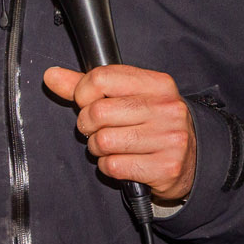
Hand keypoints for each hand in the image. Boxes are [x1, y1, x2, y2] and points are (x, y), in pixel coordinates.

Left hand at [42, 64, 197, 201]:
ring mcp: (169, 138)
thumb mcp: (128, 97)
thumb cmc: (152, 124)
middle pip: (97, 112)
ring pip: (102, 141)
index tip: (88, 103)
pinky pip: (113, 166)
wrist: (192, 160)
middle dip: (87, 125)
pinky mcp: (165, 167)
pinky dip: (108, 166)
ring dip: (98, 149)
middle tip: (99, 130)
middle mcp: (167, 108)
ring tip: (113, 146)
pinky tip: (123, 162)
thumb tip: (51, 76)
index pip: (100, 78)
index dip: (83, 94)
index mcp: (158, 84)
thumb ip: (88, 86)